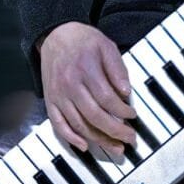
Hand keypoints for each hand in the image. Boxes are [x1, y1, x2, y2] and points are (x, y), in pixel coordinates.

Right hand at [40, 22, 136, 155]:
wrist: (55, 36)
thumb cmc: (84, 41)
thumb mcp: (106, 46)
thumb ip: (117, 68)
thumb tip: (125, 92)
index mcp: (86, 69)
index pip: (107, 98)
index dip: (122, 110)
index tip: (133, 115)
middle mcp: (70, 84)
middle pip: (94, 115)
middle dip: (114, 131)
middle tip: (129, 139)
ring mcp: (58, 95)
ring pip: (78, 124)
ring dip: (98, 139)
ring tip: (114, 147)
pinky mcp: (50, 102)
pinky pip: (58, 125)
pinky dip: (70, 139)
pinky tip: (85, 145)